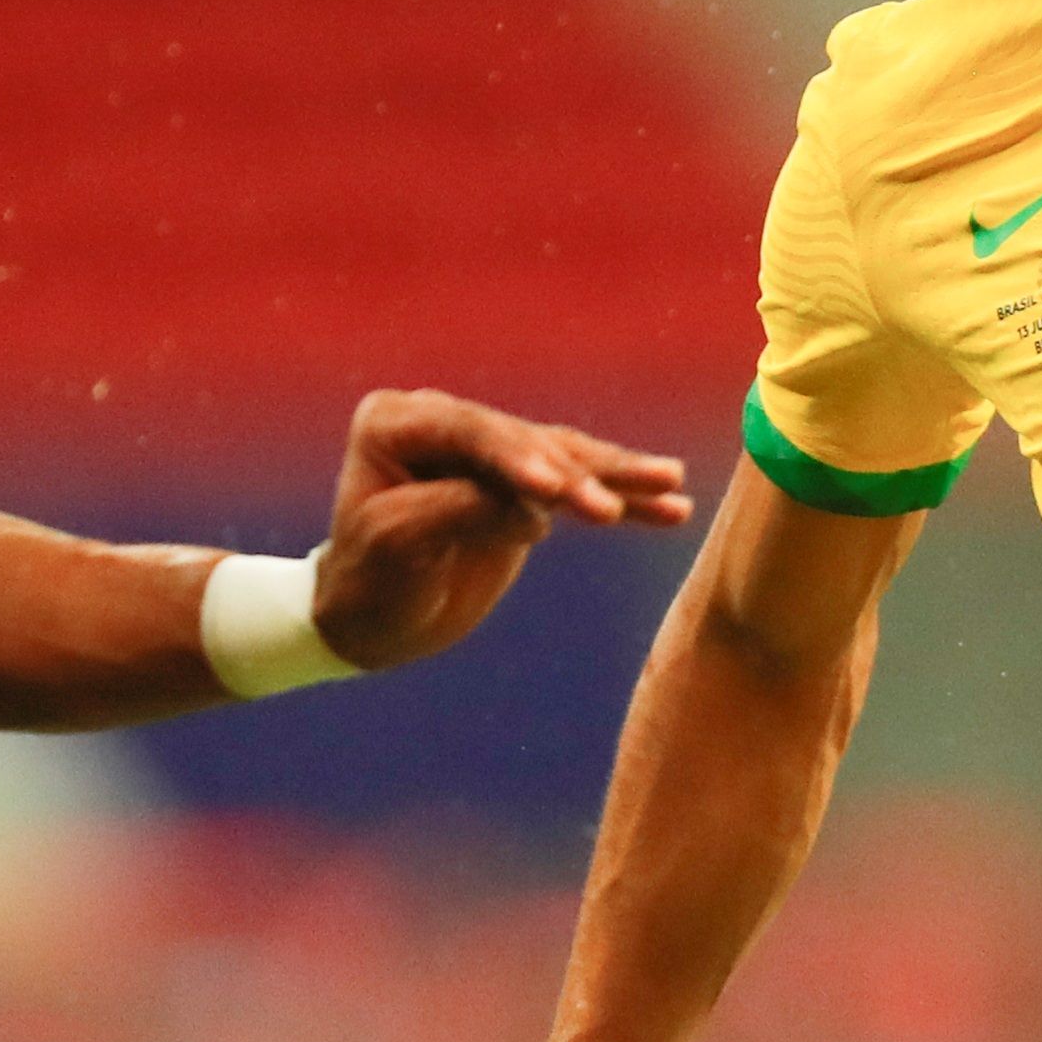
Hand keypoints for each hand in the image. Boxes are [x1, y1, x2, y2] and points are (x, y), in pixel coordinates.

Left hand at [308, 389, 691, 671]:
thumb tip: (534, 511)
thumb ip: (459, 514)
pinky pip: (578, 485)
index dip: (515, 458)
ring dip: (616, 476)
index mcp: (397, 423)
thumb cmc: (370, 580)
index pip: (468, 434)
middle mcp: (443, 422)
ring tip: (670, 484)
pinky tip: (670, 503)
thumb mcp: (398, 545)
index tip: (552, 488)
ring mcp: (486, 449)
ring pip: (561, 457)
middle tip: (609, 510)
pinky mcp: (520, 483)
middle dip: (571, 477)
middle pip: (523, 442)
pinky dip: (622, 497)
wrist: (371, 619)